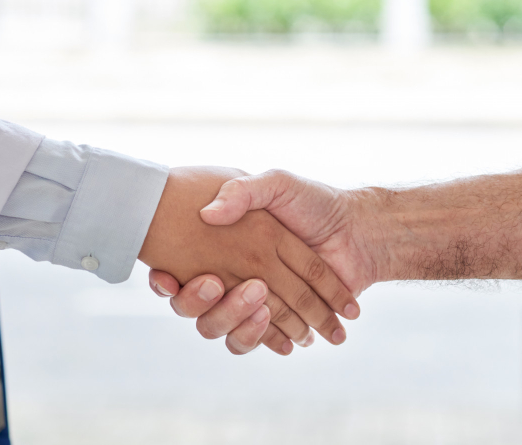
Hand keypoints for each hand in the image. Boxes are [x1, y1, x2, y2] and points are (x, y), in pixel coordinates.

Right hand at [139, 167, 359, 349]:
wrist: (356, 228)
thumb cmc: (313, 202)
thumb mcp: (276, 183)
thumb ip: (242, 191)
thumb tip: (209, 215)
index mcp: (223, 245)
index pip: (178, 269)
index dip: (164, 279)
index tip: (164, 278)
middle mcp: (230, 274)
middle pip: (193, 305)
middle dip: (198, 301)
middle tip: (217, 284)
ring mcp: (251, 299)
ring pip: (218, 327)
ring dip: (232, 319)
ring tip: (258, 303)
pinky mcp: (274, 320)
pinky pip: (252, 338)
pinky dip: (259, 338)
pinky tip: (272, 331)